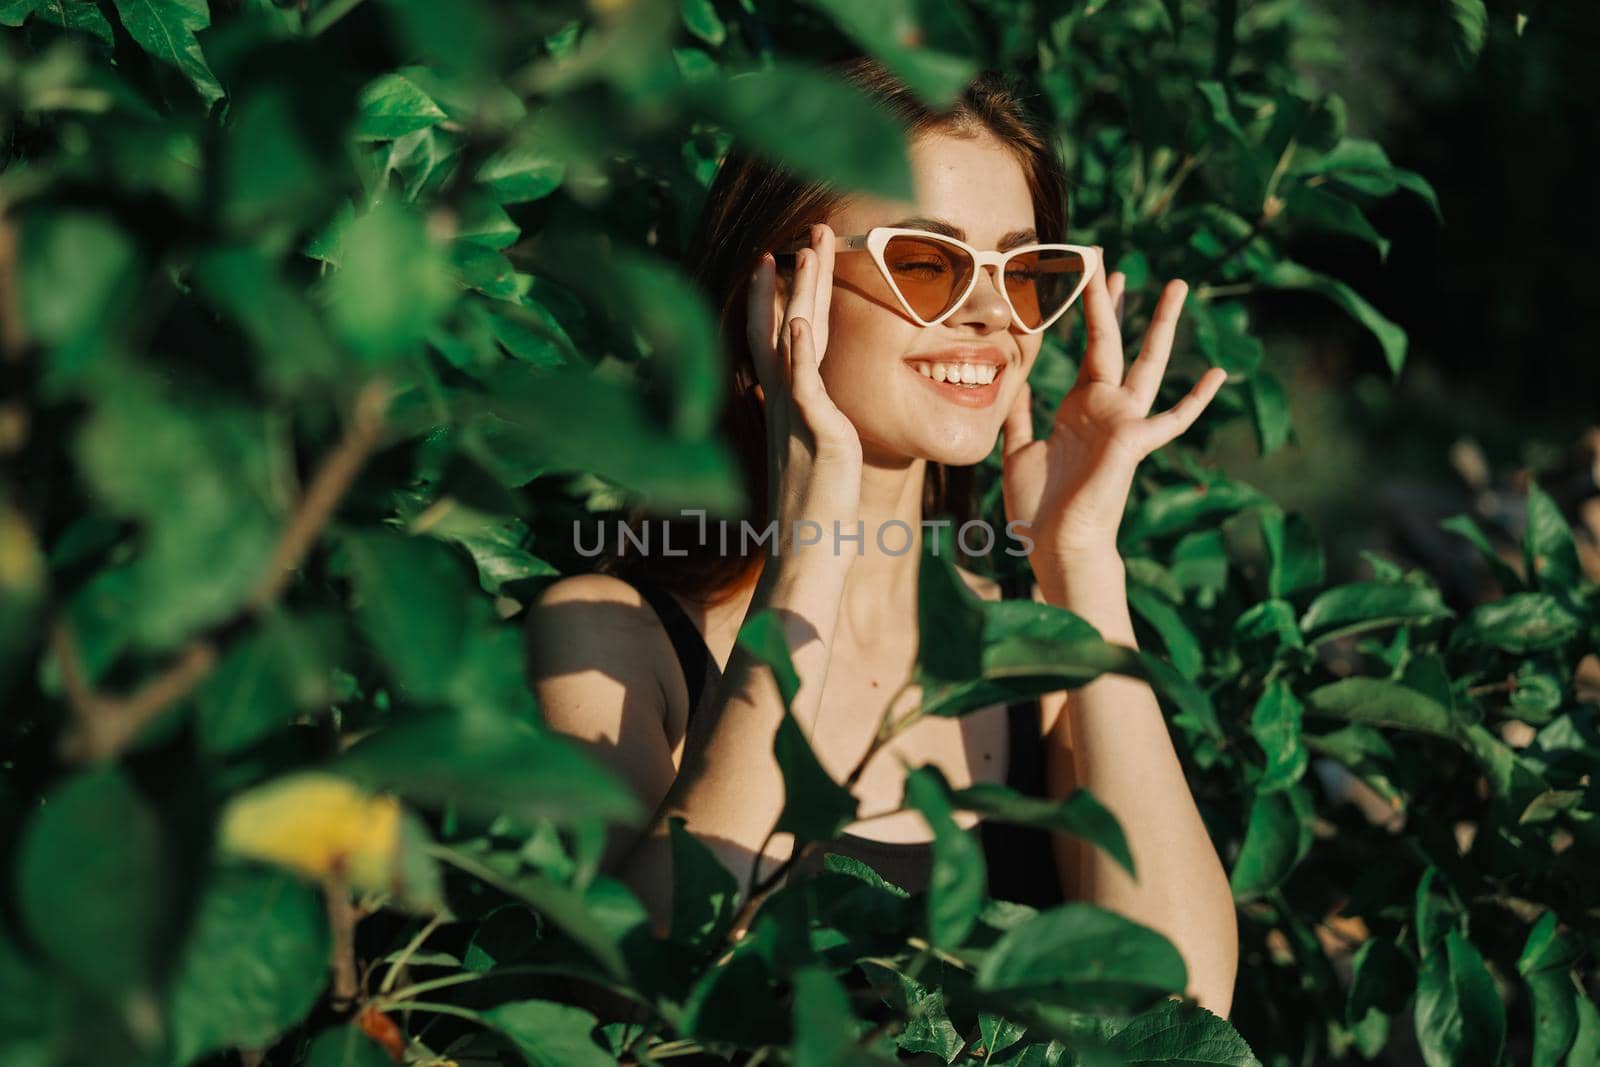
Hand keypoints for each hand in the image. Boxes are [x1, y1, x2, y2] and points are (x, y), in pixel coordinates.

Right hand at [747, 223, 863, 548]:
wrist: (808, 555)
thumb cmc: (816, 519)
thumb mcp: (815, 462)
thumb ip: (814, 433)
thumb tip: (815, 423)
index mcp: (788, 408)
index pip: (780, 339)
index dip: (780, 298)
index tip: (783, 260)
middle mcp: (785, 404)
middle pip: (783, 325)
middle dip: (794, 277)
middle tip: (804, 234)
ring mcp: (797, 415)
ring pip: (794, 341)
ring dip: (798, 294)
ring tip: (803, 252)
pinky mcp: (816, 433)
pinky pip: (803, 382)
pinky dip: (795, 348)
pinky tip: (795, 318)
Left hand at [1000, 253, 1226, 564]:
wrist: (1055, 545)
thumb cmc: (1039, 508)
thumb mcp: (1019, 452)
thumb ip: (1020, 418)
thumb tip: (1015, 387)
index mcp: (1080, 408)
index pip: (1090, 348)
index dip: (1090, 312)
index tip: (1090, 274)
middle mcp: (1106, 408)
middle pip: (1114, 342)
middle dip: (1112, 301)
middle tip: (1111, 259)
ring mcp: (1123, 423)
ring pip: (1147, 363)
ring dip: (1161, 325)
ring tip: (1177, 286)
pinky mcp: (1134, 443)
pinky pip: (1172, 418)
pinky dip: (1196, 398)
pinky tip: (1218, 373)